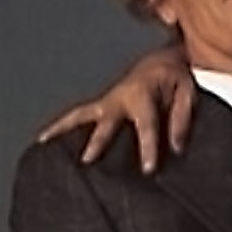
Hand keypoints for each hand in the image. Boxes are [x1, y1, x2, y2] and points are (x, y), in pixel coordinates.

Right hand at [36, 45, 194, 171]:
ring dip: (62, 128)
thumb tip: (176, 147)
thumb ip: (181, 118)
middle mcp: (119, 97)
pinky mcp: (100, 106)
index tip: (148, 170)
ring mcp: (106, 101)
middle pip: (106, 122)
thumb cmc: (175, 77)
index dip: (147, 147)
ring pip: (80, 114)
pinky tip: (45, 140)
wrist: (161, 61)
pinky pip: (78, 116)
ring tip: (43, 144)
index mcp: (143, 94)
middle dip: (98, 141)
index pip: (146, 125)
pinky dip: (60, 125)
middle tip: (87, 159)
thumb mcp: (188, 92)